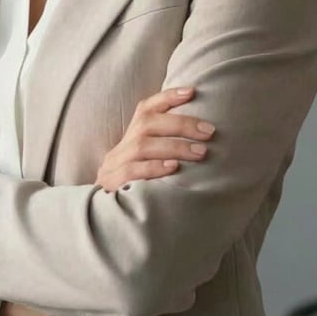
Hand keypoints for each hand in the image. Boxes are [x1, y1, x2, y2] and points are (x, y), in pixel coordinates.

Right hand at [95, 86, 214, 192]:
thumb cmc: (140, 193)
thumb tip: (204, 137)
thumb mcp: (151, 169)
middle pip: (146, 124)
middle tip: (209, 131)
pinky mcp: (110, 186)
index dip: (167, 98)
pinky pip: (131, 172)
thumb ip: (168, 152)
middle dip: (180, 124)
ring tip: (200, 152)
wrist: (107, 223)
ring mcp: (112, 168)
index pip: (145, 109)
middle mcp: (119, 150)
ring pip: (141, 146)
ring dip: (174, 146)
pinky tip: (174, 168)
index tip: (192, 92)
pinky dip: (154, 167)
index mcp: (129, 141)